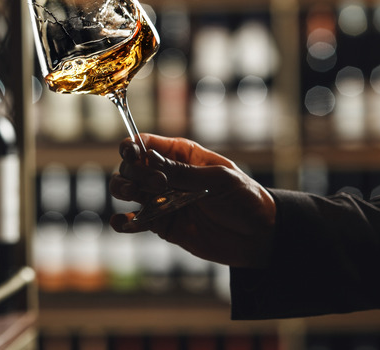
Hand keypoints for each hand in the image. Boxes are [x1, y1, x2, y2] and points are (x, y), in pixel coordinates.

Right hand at [109, 133, 275, 268]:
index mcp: (181, 155)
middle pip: (131, 166)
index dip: (131, 146)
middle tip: (157, 184)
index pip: (145, 143)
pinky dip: (122, 222)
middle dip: (133, 171)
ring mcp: (160, 200)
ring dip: (122, 190)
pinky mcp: (160, 224)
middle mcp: (165, 175)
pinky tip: (123, 222)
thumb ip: (182, 173)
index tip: (130, 155)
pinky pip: (134, 222)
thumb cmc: (244, 198)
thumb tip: (148, 160)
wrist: (258, 236)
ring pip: (126, 190)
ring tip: (134, 196)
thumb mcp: (217, 180)